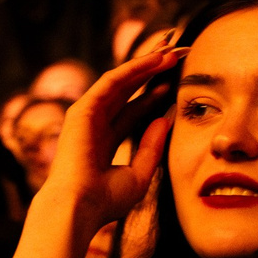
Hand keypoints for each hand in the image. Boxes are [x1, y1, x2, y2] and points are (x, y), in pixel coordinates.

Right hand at [36, 41, 185, 237]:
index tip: (178, 81)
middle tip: (177, 54)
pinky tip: (156, 58)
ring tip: (172, 50)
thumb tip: (166, 118)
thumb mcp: (139, 174)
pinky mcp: (83, 109)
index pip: (134, 110)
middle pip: (128, 89)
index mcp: (105, 141)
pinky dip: (135, 67)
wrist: (79, 208)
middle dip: (153, 71)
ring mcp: (87, 115)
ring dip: (147, 63)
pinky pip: (113, 81)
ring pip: (121, 80)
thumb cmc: (105, 201)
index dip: (156, 94)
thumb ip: (152, 146)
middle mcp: (95, 124)